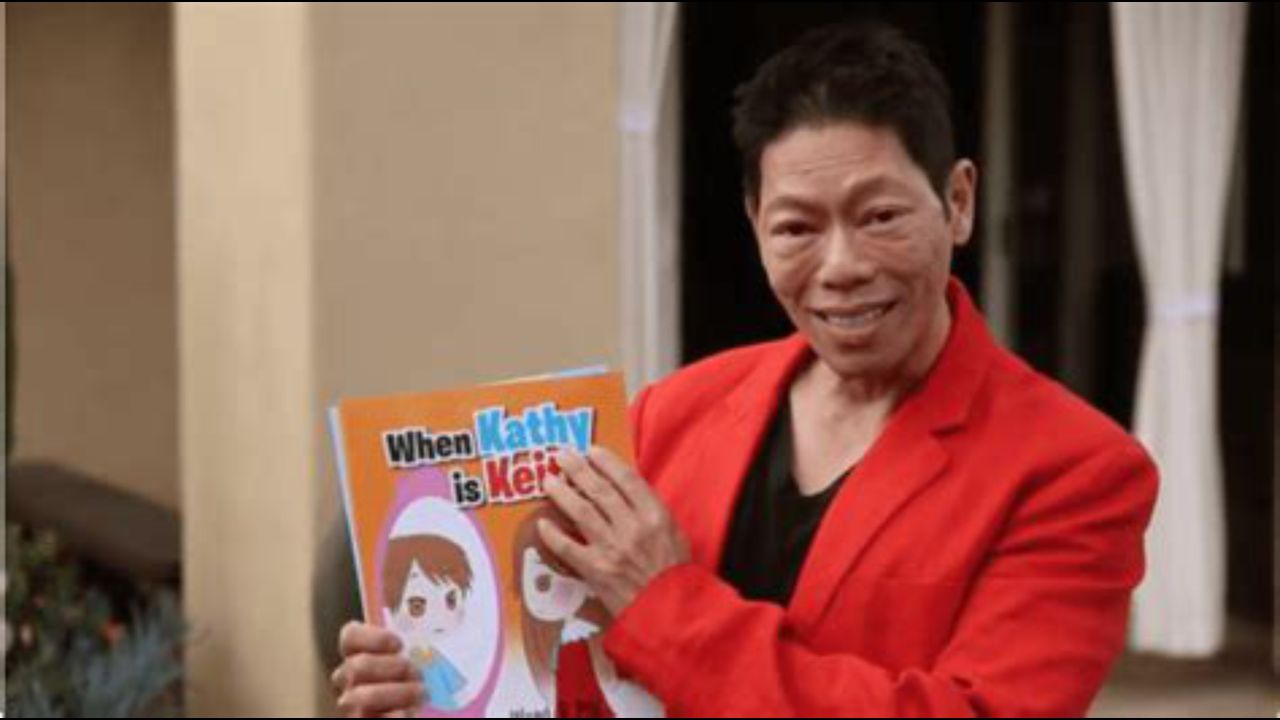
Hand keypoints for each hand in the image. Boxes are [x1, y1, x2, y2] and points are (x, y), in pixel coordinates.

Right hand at [332, 621, 423, 717]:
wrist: (409, 717)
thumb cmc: (415, 682)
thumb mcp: (417, 656)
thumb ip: (416, 639)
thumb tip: (442, 600)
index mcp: (358, 655)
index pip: (350, 636)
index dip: (372, 637)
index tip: (398, 643)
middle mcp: (348, 680)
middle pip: (357, 666)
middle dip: (391, 668)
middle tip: (416, 672)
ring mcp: (352, 707)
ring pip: (364, 697)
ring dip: (398, 693)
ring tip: (421, 693)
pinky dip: (395, 716)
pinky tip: (408, 713)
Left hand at [539, 446, 690, 615]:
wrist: (669, 611)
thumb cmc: (674, 572)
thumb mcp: (673, 532)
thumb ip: (650, 510)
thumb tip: (624, 489)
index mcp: (655, 515)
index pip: (626, 479)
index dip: (606, 462)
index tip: (591, 451)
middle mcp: (632, 527)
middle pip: (599, 490)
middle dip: (577, 469)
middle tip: (561, 456)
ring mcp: (612, 549)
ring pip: (580, 511)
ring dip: (561, 493)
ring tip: (548, 480)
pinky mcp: (596, 571)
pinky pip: (568, 547)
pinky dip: (553, 534)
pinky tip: (542, 523)